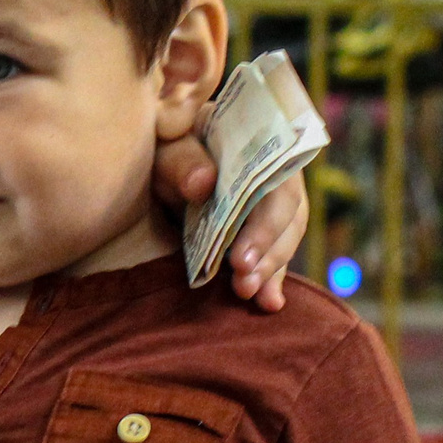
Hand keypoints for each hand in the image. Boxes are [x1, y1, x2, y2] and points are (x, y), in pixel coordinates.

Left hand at [151, 144, 310, 310]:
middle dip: (268, 252)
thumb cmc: (162, 147)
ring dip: (271, 269)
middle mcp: (274, 169)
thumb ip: (180, 160)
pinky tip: (270, 302)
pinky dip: (272, 277)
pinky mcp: (260, 227)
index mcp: (256, 140)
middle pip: (287, 212)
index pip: (276, 179)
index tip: (240, 257)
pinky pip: (275, 251)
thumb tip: (204, 183)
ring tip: (252, 294)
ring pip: (286, 235)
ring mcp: (272, 199)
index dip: (264, 222)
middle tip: (244, 281)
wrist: (156, 159)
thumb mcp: (164, 146)